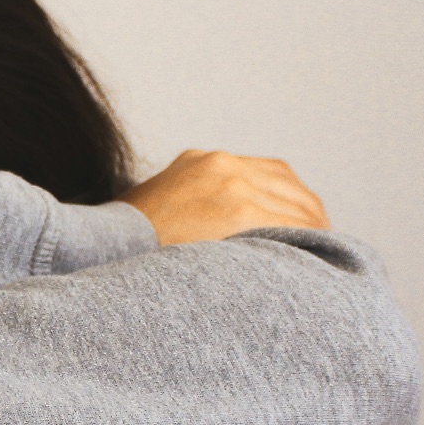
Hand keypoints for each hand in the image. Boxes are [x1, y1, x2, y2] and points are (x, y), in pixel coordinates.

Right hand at [117, 149, 329, 245]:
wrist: (99, 251)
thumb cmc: (123, 249)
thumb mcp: (155, 213)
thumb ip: (189, 211)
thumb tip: (212, 239)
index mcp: (201, 163)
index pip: (266, 173)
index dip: (288, 201)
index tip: (301, 225)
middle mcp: (219, 164)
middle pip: (287, 185)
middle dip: (307, 215)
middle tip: (323, 245)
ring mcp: (230, 183)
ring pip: (296, 204)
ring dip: (313, 230)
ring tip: (324, 257)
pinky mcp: (236, 208)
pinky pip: (290, 224)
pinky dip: (308, 241)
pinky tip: (314, 261)